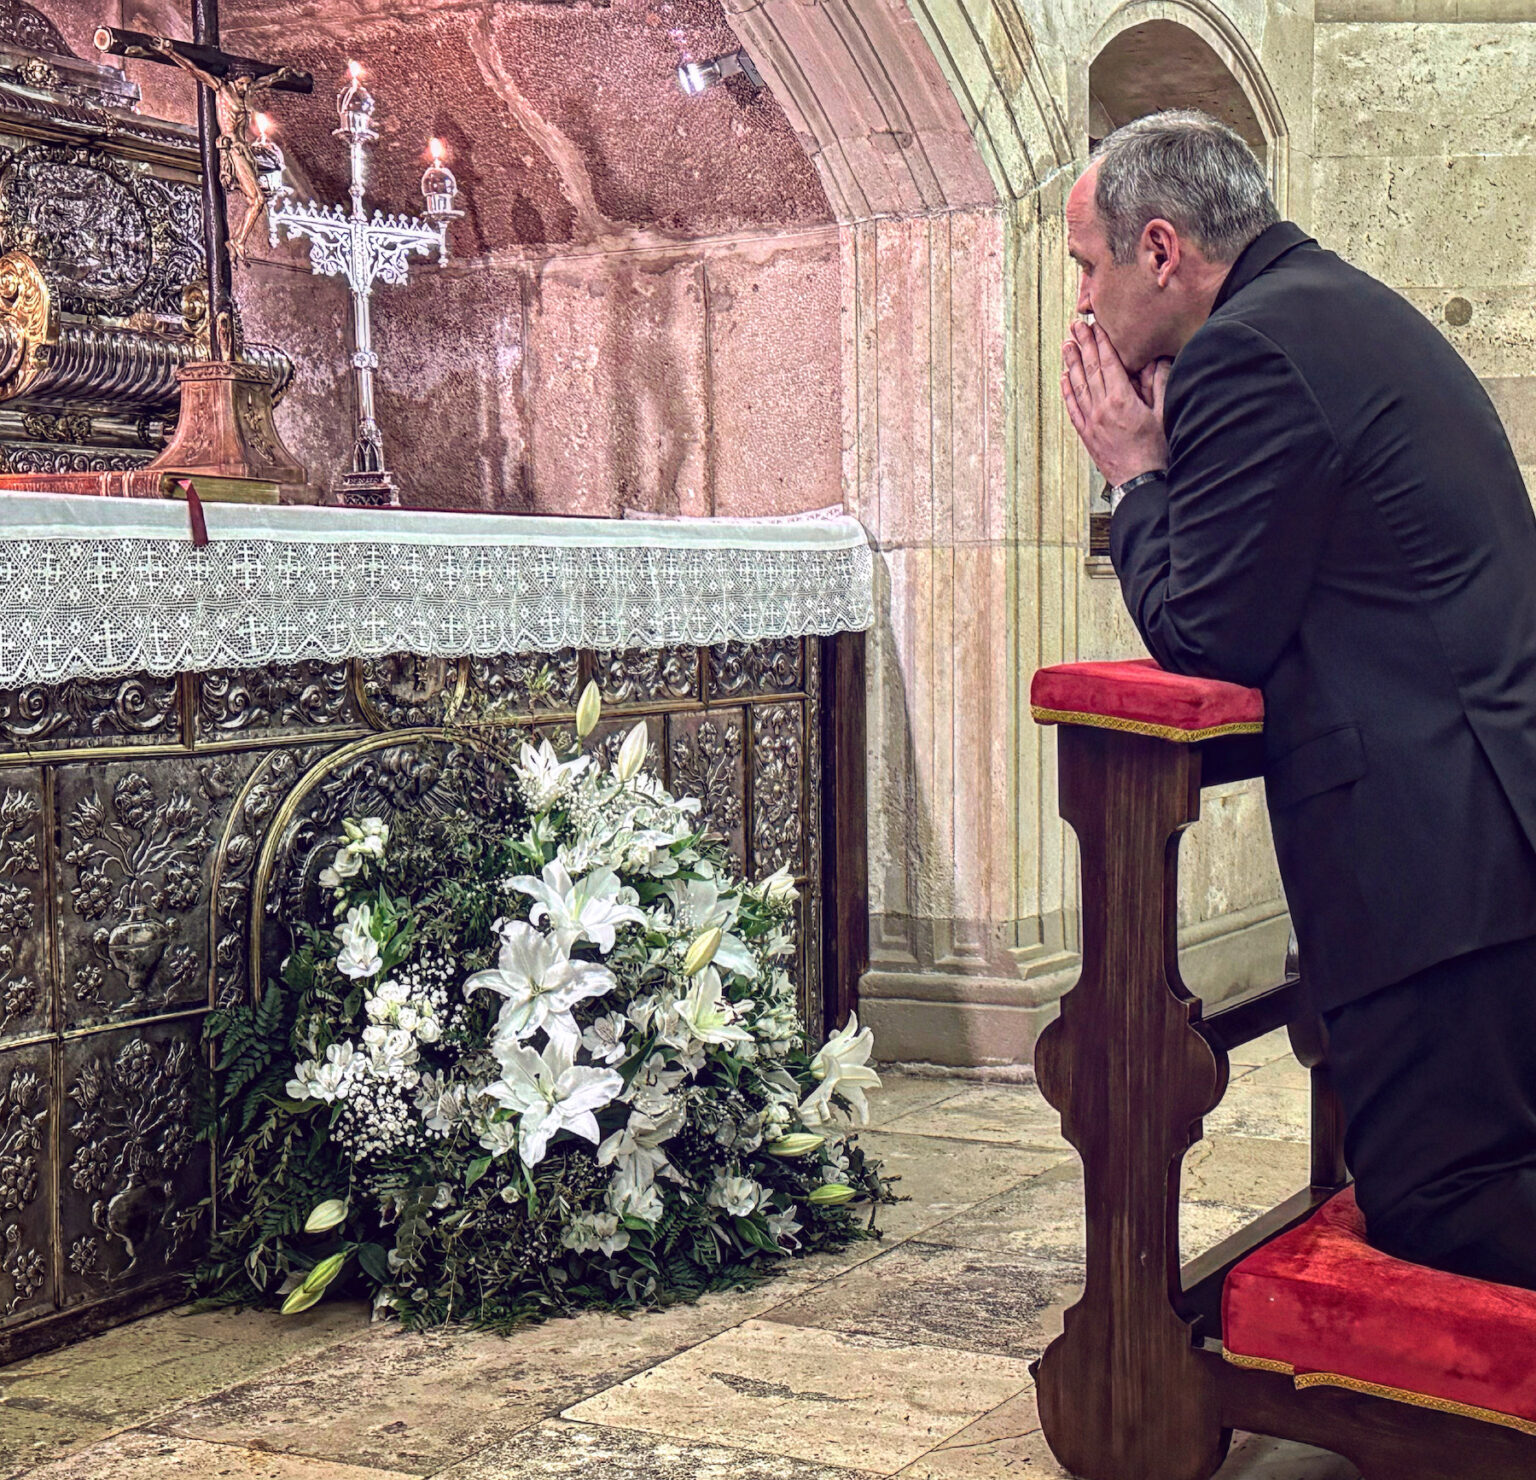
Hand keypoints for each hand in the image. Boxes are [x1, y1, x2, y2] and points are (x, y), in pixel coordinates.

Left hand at [1061, 321, 1170, 486]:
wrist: (1140, 483)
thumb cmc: (1157, 450)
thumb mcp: (1164, 414)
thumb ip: (1158, 385)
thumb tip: (1156, 360)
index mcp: (1122, 400)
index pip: (1108, 363)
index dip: (1101, 342)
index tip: (1096, 325)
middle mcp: (1101, 409)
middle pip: (1090, 370)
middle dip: (1083, 345)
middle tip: (1076, 326)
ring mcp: (1091, 422)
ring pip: (1077, 386)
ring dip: (1071, 363)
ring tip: (1067, 345)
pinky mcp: (1086, 435)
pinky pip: (1073, 408)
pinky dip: (1067, 391)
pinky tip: (1064, 377)